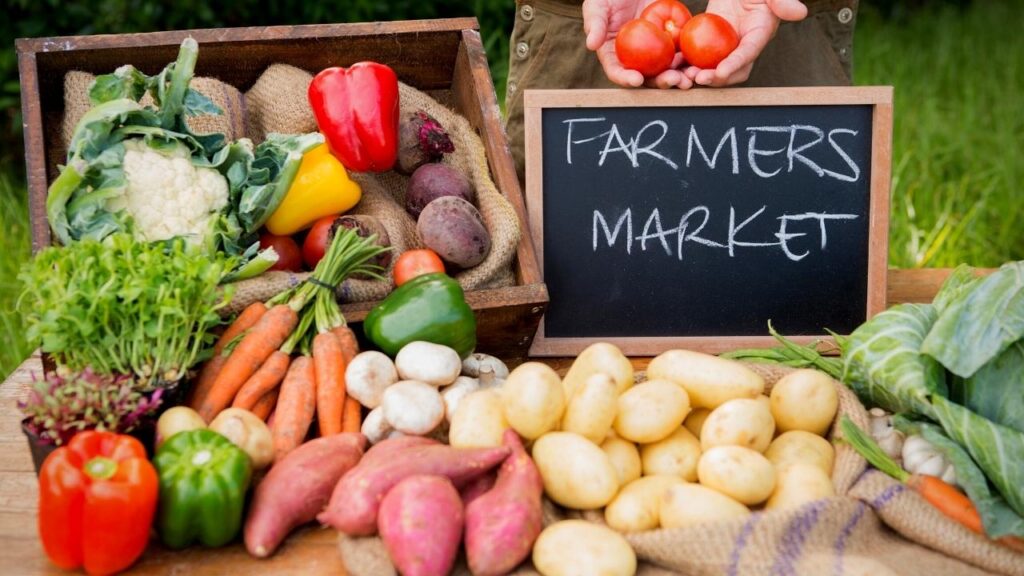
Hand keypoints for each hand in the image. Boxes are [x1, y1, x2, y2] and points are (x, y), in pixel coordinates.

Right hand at [583, 0, 693, 88]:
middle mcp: (633, 57)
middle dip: (659, 82)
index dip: (626, 78)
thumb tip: (591, 45)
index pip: (617, 71)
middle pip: (646, 76)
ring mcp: (653, 50)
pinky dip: (689, 60)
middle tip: (673, 81)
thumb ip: (595, 23)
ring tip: (689, 79)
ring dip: (678, 76)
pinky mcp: (670, 40)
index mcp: (613, 53)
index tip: (637, 79)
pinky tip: (697, 63)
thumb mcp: (597, 4)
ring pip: (666, 69)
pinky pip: (680, 52)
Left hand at [685, 0, 807, 85]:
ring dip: (697, 75)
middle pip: (730, 71)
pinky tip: (673, 66)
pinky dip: (685, 63)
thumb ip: (782, 2)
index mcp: (759, 35)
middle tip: (698, 78)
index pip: (747, 54)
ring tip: (683, 76)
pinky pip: (695, 57)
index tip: (721, 72)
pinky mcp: (706, 42)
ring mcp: (723, 46)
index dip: (735, 64)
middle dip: (715, 79)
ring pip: (711, 68)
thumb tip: (800, 12)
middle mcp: (741, 45)